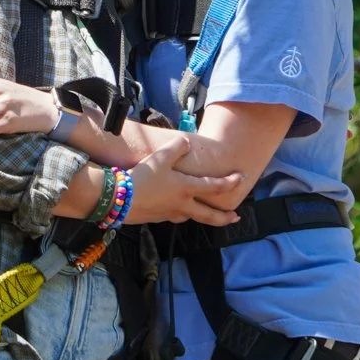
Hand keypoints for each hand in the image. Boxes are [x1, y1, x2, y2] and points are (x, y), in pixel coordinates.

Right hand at [126, 133, 241, 226]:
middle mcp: (182, 204)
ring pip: (192, 218)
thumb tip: (186, 141)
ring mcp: (170, 214)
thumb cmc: (142, 178)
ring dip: (203, 217)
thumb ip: (176, 147)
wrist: (118, 199)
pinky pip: (175, 217)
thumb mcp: (160, 157)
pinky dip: (182, 215)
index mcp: (186, 188)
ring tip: (208, 214)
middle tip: (235, 218)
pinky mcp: (157, 218)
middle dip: (225, 217)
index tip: (241, 179)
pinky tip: (178, 212)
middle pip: (209, 215)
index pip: (215, 186)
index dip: (230, 182)